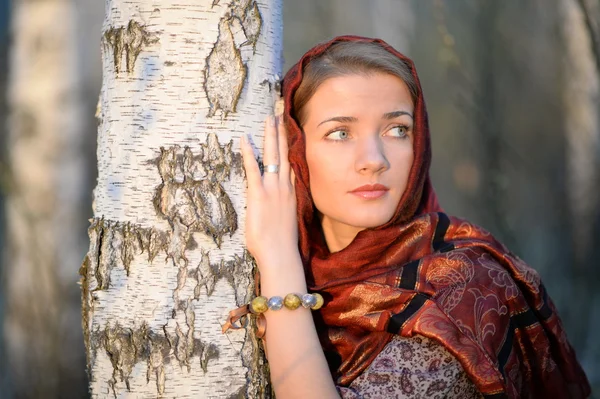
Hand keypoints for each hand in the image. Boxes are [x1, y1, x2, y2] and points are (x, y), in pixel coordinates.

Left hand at [240, 115, 298, 269]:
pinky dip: (249, 154)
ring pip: (273, 155)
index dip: (291, 144)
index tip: (290, 129)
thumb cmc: (282, 243)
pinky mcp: (259, 195)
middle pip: (285, 153)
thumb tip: (277, 204)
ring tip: (269, 118)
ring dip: (270, 135)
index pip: (292, 162)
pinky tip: (245, 140)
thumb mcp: (285, 220)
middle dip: (282, 132)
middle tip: (279, 114)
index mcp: (292, 192)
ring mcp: (273, 189)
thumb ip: (282, 206)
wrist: (281, 254)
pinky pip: (253, 169)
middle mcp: (285, 186)